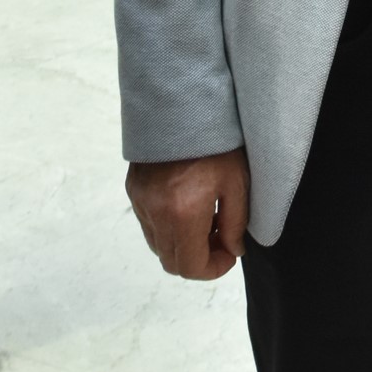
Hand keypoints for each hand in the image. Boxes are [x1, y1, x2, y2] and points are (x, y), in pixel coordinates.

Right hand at [125, 150, 249, 280]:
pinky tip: (187, 205)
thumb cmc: (216, 140)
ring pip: (158, 245)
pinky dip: (167, 226)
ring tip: (205, 219)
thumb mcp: (237, 183)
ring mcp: (141, 202)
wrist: (182, 103)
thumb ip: (235, 224)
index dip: (214, 269)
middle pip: (172, 262)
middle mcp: (156, 213)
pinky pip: (149, 223)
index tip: (229, 254)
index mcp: (183, 214)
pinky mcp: (134, 190)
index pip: (192, 267)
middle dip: (198, 259)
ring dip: (181, 244)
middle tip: (219, 239)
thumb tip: (233, 250)